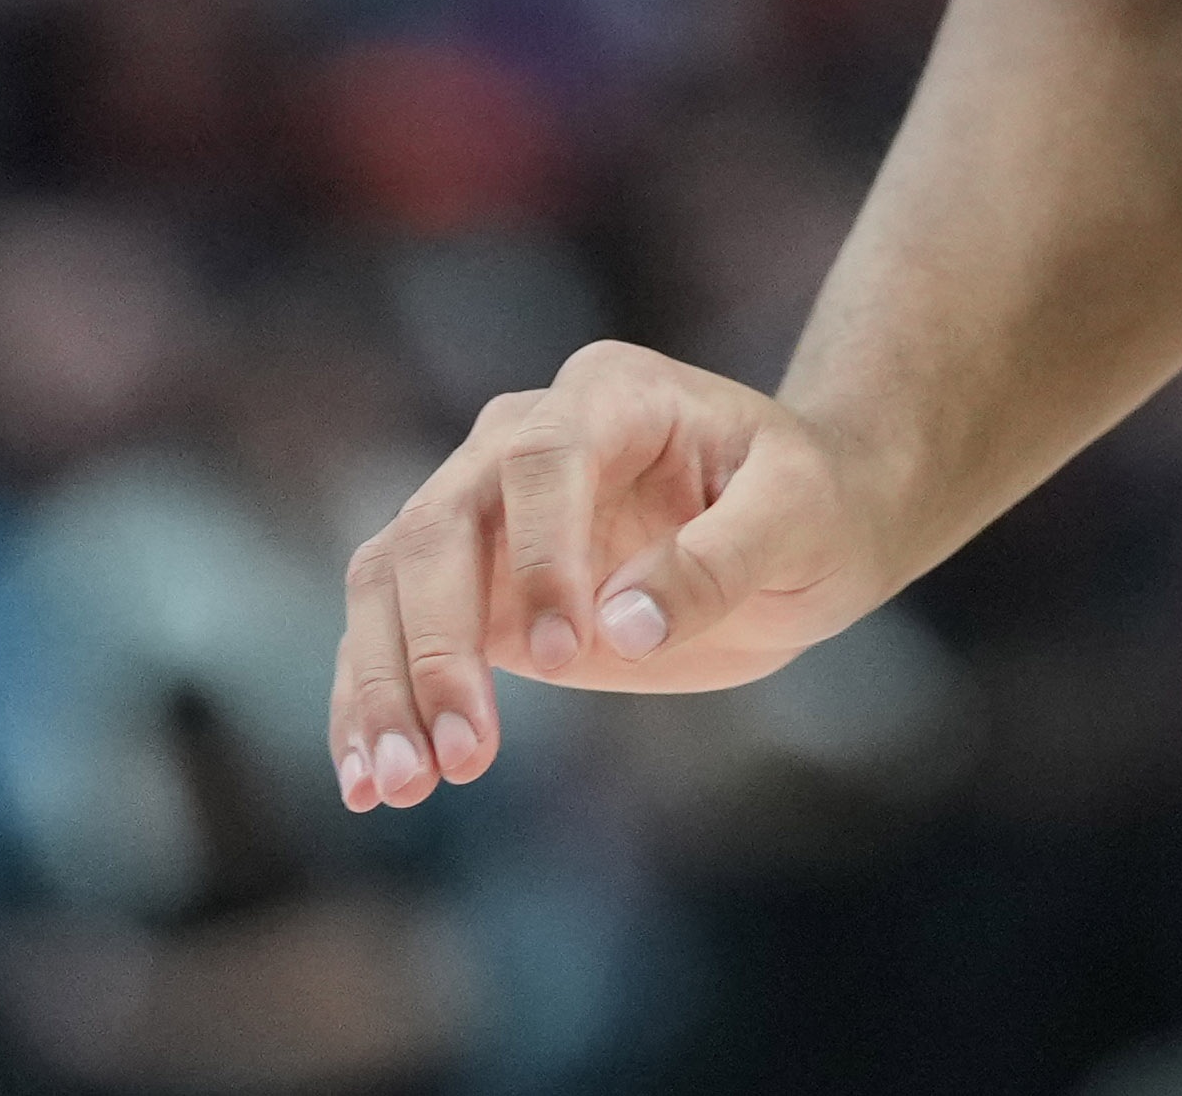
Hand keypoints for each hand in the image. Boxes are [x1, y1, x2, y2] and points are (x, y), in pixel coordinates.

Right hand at [325, 340, 886, 809]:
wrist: (803, 528)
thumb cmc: (813, 503)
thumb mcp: (802, 517)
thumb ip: (720, 560)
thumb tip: (622, 625)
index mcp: (613, 394)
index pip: (540, 457)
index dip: (538, 553)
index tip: (566, 652)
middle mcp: (523, 438)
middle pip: (437, 525)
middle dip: (436, 644)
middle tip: (463, 756)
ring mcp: (484, 512)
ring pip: (390, 581)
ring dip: (384, 687)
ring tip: (398, 787)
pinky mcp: (469, 588)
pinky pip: (391, 636)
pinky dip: (370, 706)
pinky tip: (368, 782)